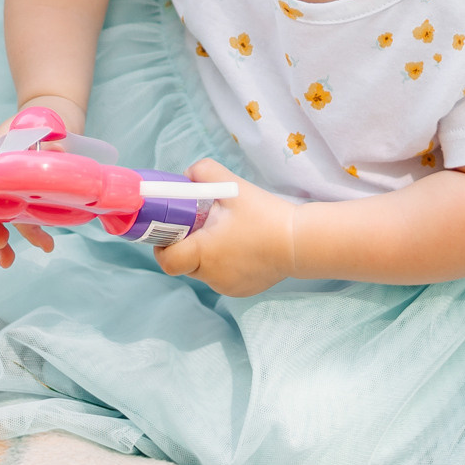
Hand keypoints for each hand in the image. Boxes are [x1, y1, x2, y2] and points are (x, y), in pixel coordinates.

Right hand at [0, 111, 60, 269]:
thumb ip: (47, 139)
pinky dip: (33, 229)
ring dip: (21, 236)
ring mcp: (8, 186)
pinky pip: (23, 215)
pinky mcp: (24, 193)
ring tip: (43, 249)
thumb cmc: (41, 118)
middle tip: (4, 252)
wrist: (52, 113)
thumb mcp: (43, 124)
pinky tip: (46, 243)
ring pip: (7, 217)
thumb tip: (57, 150)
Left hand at [153, 159, 294, 296]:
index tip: (173, 229)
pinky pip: (221, 277)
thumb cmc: (265, 215)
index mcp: (204, 253)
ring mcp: (227, 287)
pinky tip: (241, 247)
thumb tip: (186, 176)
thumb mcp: (232, 186)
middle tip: (202, 225)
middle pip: (184, 264)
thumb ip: (203, 172)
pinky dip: (224, 263)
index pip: (166, 260)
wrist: (300, 241)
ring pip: (203, 270)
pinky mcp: (241, 291)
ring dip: (206, 254)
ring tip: (227, 234)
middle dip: (187, 244)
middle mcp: (211, 276)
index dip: (163, 245)